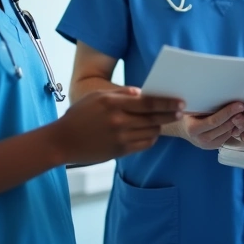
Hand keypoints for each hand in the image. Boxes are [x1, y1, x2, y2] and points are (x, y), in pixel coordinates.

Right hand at [54, 87, 183, 164]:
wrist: (62, 141)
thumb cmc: (79, 115)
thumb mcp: (97, 97)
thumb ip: (120, 93)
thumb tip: (141, 93)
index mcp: (113, 103)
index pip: (148, 103)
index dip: (167, 103)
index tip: (180, 102)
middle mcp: (119, 121)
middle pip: (153, 118)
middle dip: (170, 114)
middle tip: (180, 112)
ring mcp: (120, 137)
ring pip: (151, 131)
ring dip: (159, 125)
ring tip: (162, 120)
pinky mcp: (120, 151)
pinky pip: (144, 144)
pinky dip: (151, 137)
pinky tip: (150, 132)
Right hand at [175, 102, 243, 149]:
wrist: (184, 129)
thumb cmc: (188, 115)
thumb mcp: (191, 108)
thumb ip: (202, 105)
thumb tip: (218, 93)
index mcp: (194, 128)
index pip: (214, 121)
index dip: (228, 112)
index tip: (239, 104)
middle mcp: (201, 139)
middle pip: (224, 127)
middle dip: (236, 117)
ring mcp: (209, 145)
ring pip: (228, 133)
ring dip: (238, 123)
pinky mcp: (215, 147)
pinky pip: (228, 137)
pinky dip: (235, 128)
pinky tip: (240, 119)